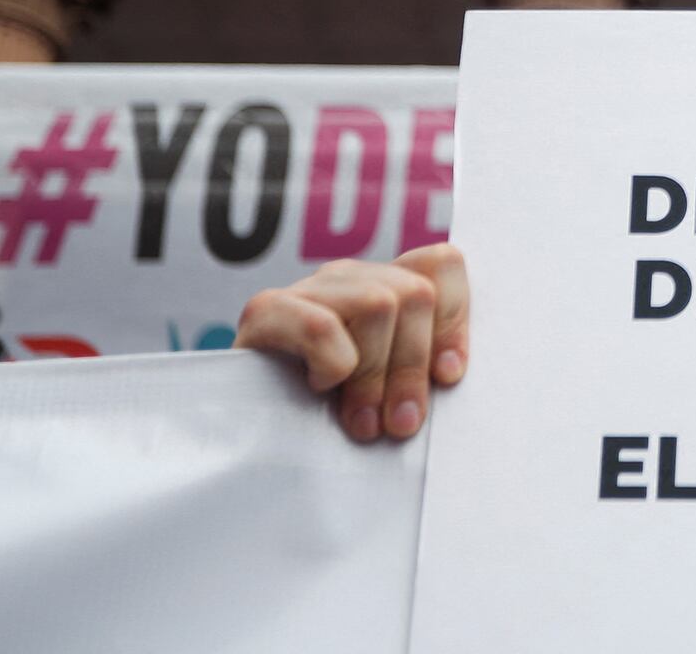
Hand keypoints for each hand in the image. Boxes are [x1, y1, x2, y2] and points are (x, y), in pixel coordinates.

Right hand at [234, 243, 468, 441]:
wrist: (241, 431)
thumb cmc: (326, 413)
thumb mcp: (385, 387)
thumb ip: (414, 368)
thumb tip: (448, 374)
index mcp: (384, 285)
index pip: (442, 264)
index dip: (453, 321)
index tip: (446, 377)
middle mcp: (348, 277)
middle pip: (415, 294)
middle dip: (412, 367)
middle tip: (398, 423)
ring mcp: (307, 289)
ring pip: (379, 304)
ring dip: (375, 375)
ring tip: (360, 420)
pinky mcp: (265, 311)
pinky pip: (321, 325)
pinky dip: (331, 365)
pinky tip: (318, 389)